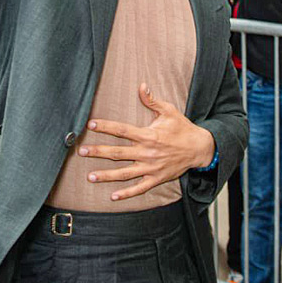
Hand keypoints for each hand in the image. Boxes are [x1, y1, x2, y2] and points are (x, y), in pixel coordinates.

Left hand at [79, 84, 215, 201]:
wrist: (200, 149)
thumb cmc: (182, 128)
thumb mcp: (169, 111)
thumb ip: (152, 101)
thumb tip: (141, 85)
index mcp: (148, 135)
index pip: (122, 130)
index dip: (105, 127)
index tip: (90, 124)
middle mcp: (147, 152)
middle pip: (118, 153)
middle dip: (98, 152)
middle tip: (81, 152)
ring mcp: (151, 168)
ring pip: (125, 173)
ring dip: (107, 175)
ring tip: (90, 177)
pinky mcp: (156, 179)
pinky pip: (139, 188)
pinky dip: (127, 193)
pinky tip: (113, 196)